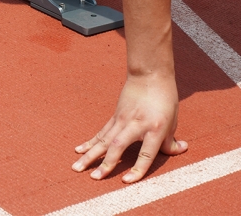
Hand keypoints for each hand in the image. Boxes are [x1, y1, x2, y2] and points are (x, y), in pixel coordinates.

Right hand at [72, 74, 187, 182]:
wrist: (149, 75)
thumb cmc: (165, 98)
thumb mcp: (173, 121)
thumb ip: (170, 140)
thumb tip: (180, 150)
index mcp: (154, 128)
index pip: (145, 154)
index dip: (137, 169)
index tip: (126, 181)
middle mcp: (135, 125)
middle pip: (117, 146)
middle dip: (105, 163)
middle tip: (94, 178)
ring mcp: (122, 119)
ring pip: (104, 140)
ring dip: (90, 155)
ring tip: (77, 167)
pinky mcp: (114, 116)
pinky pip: (101, 132)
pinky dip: (90, 142)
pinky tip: (79, 150)